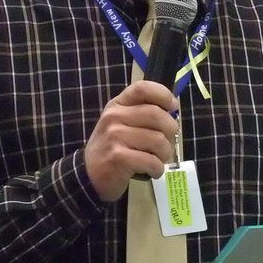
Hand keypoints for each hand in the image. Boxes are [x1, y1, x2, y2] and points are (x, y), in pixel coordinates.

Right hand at [83, 81, 179, 200]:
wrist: (90, 175)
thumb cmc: (114, 148)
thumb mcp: (123, 125)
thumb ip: (143, 114)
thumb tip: (173, 112)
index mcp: (118, 105)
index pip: (142, 88)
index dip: (163, 95)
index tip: (173, 107)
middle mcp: (114, 117)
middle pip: (156, 114)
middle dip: (171, 132)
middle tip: (166, 144)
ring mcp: (114, 136)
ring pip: (158, 140)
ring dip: (165, 154)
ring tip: (157, 159)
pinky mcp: (117, 157)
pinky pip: (152, 161)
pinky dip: (158, 169)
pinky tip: (152, 171)